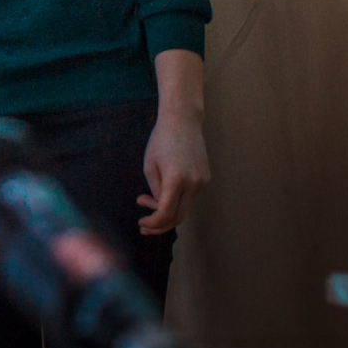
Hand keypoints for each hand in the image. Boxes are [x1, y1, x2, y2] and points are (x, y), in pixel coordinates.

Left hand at [138, 111, 209, 235]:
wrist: (183, 121)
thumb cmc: (160, 140)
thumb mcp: (149, 165)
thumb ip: (155, 190)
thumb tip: (159, 208)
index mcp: (176, 180)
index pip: (166, 213)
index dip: (153, 223)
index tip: (141, 223)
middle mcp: (193, 184)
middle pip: (178, 217)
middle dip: (159, 225)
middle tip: (143, 226)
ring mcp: (203, 182)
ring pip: (184, 207)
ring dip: (166, 209)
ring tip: (146, 198)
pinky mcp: (206, 179)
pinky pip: (189, 196)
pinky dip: (176, 198)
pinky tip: (164, 187)